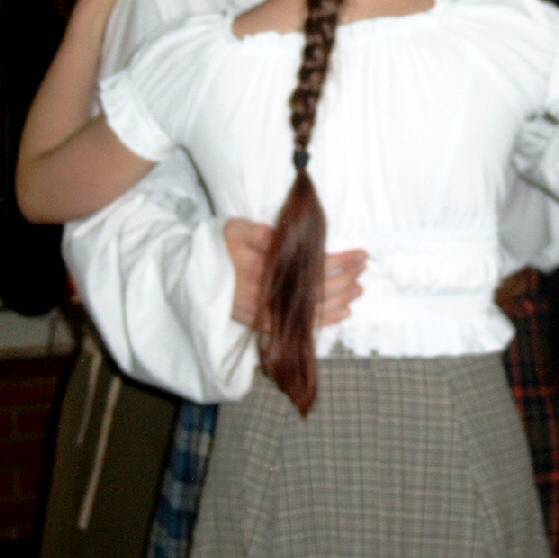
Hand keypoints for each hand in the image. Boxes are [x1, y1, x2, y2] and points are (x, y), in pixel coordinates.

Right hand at [226, 218, 366, 328]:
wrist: (193, 276)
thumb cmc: (218, 248)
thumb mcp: (236, 231)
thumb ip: (260, 233)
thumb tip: (285, 236)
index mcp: (266, 270)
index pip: (313, 267)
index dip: (341, 261)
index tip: (361, 254)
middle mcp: (270, 296)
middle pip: (318, 291)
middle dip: (346, 280)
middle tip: (365, 269)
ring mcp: (268, 314)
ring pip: (313, 311)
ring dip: (341, 300)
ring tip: (360, 289)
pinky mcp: (265, 325)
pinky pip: (301, 326)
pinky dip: (325, 320)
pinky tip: (344, 312)